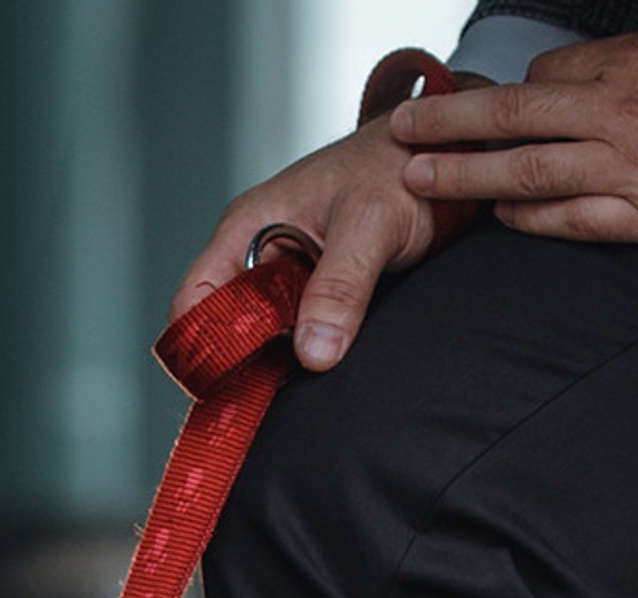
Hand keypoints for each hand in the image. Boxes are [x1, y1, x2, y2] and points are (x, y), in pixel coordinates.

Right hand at [168, 103, 470, 371]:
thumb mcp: (370, 222)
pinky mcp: (313, 295)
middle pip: (224, 327)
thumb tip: (313, 353)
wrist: (441, 158)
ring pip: (261, 338)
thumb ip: (340, 286)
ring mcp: (284, 277)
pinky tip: (321, 372)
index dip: (201, 347)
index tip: (228, 387)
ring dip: (276, 366)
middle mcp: (256, 254)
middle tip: (268, 399)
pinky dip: (304, 358)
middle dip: (240, 366)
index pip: (196, 299)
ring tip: (297, 390)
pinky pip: (295, 337)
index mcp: (247, 228)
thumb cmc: (398, 166)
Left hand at [391, 7, 637, 254]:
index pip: (551, 74)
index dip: (514, 92)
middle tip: (399, 128)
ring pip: (526, 169)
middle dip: (448, 119)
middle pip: (513, 115)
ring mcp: (631, 168)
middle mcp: (622, 112)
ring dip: (464, 174)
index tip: (490, 106)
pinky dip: (527, 218)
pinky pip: (570, 220)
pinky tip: (497, 217)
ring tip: (417, 177)